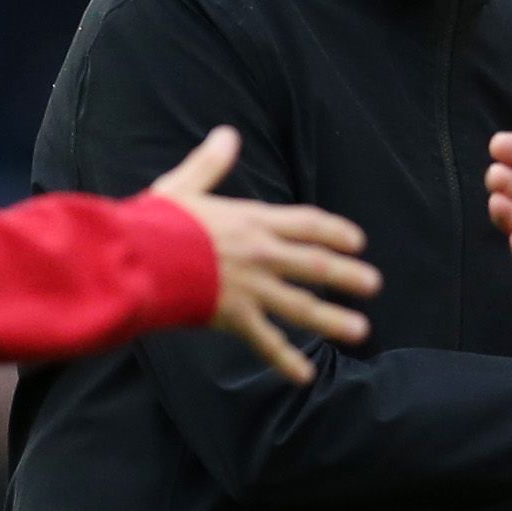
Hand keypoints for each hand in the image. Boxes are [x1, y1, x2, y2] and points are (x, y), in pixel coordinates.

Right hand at [151, 127, 379, 384]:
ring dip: (333, 319)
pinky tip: (305, 377)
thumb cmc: (155, 222)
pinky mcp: (234, 316)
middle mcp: (260, 254)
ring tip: (361, 330)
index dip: (335, 231)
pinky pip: (266, 342)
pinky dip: (285, 360)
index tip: (357, 241)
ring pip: (302, 305)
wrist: (137, 258)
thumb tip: (228, 134)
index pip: (307, 223)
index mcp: (252, 220)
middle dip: (348, 275)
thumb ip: (210, 164)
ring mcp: (251, 287)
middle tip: (374, 285)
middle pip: (315, 265)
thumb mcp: (184, 186)